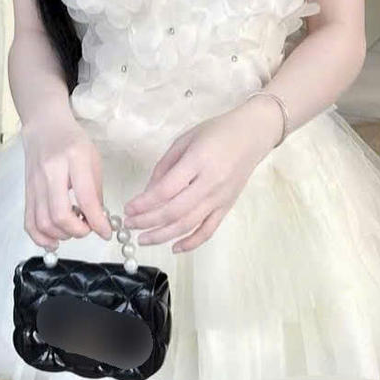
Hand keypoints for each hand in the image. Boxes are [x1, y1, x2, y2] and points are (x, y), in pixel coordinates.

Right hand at [21, 111, 112, 249]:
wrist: (44, 127)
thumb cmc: (73, 142)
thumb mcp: (93, 159)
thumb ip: (95, 191)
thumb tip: (99, 221)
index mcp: (74, 158)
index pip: (86, 198)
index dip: (98, 221)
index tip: (106, 232)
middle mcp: (51, 171)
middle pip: (60, 215)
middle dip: (78, 231)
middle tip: (88, 229)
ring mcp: (35, 183)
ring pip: (43, 222)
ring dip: (62, 235)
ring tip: (74, 229)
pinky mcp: (27, 192)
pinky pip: (29, 222)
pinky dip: (41, 237)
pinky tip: (55, 240)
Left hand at [121, 104, 272, 253]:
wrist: (252, 135)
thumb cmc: (216, 132)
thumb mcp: (185, 140)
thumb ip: (165, 166)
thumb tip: (148, 192)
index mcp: (197, 161)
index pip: (166, 190)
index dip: (144, 203)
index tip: (128, 208)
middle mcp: (209, 183)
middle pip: (174, 211)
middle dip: (148, 221)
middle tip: (129, 225)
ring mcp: (220, 198)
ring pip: (189, 224)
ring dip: (163, 235)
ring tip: (143, 239)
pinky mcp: (227, 207)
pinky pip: (208, 230)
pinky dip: (192, 242)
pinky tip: (175, 248)